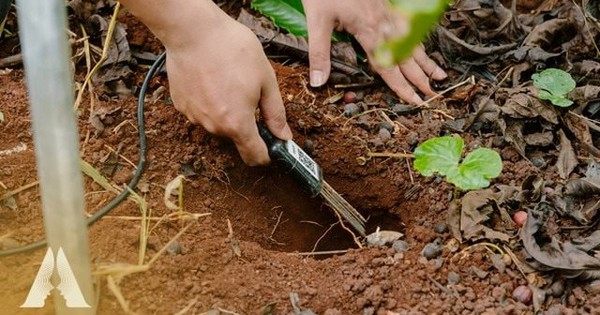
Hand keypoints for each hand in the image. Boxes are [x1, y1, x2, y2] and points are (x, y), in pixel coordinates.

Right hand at [165, 20, 291, 165]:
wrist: (193, 31)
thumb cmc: (232, 50)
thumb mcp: (266, 79)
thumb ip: (275, 113)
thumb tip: (283, 136)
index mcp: (237, 123)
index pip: (254, 156)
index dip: (266, 155)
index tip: (272, 147)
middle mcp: (213, 126)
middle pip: (236, 136)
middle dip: (246, 122)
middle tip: (250, 94)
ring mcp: (194, 117)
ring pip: (217, 123)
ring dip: (226, 111)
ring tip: (228, 81)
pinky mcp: (181, 105)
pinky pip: (201, 111)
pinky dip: (209, 101)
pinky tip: (212, 79)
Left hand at [301, 0, 447, 103]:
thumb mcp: (316, 21)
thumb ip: (319, 53)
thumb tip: (318, 82)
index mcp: (368, 29)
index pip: (388, 66)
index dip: (401, 86)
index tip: (414, 100)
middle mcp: (383, 22)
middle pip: (406, 56)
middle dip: (420, 78)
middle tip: (433, 95)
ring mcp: (387, 12)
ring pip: (411, 41)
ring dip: (425, 60)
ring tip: (439, 75)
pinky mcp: (386, 4)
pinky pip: (407, 26)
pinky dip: (418, 41)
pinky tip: (421, 47)